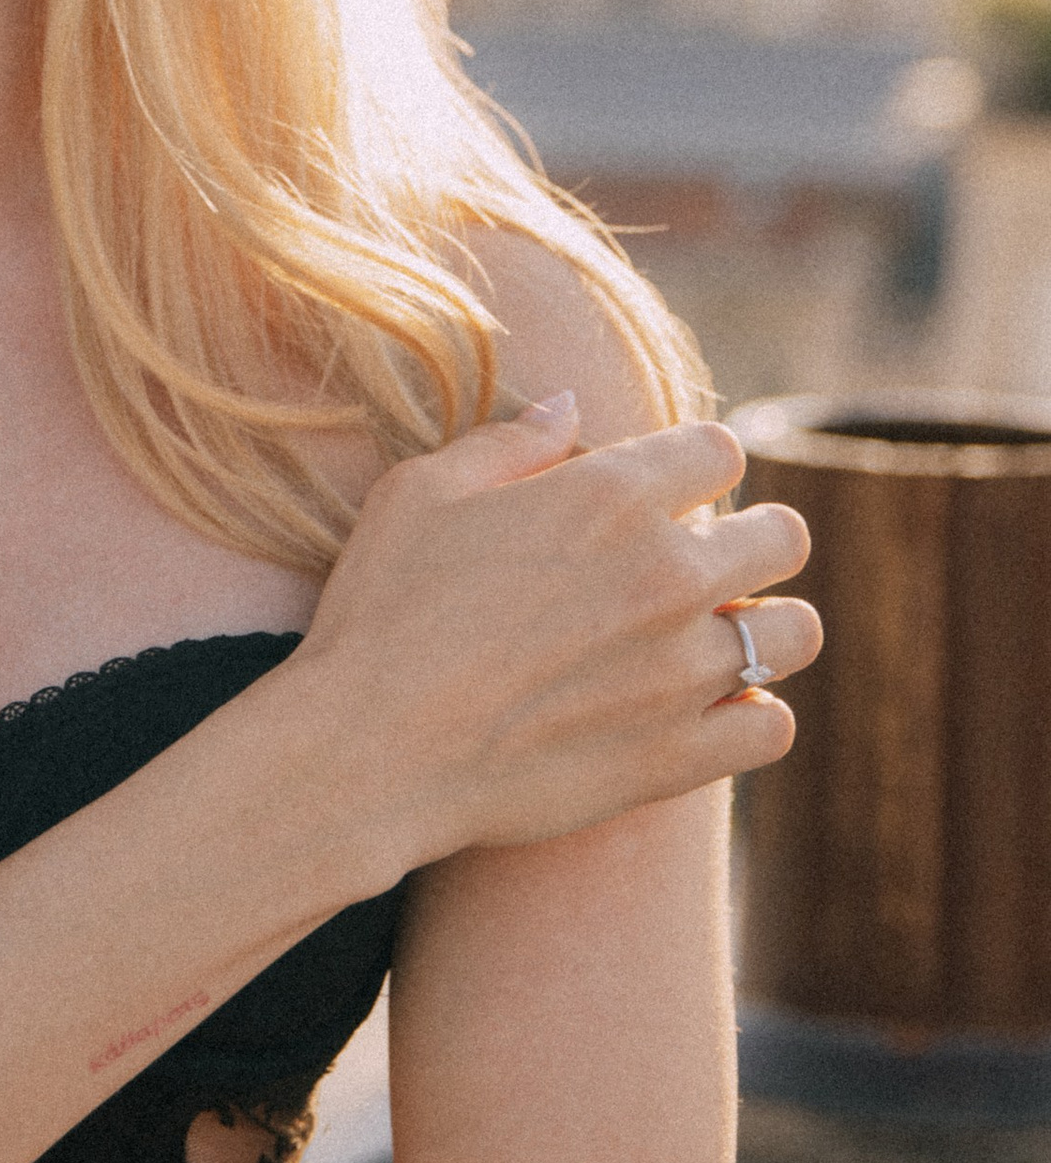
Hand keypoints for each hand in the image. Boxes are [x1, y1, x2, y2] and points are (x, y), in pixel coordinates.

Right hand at [293, 396, 818, 866]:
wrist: (367, 752)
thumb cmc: (378, 612)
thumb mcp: (421, 493)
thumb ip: (510, 442)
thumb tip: (574, 406)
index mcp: (610, 495)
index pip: (719, 451)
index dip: (691, 467)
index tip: (664, 494)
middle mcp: (667, 576)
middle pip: (783, 536)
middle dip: (750, 541)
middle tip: (697, 567)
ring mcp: (681, 672)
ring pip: (795, 633)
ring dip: (762, 629)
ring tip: (711, 640)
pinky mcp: (677, 756)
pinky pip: (771, 727)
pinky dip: (748, 717)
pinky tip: (703, 713)